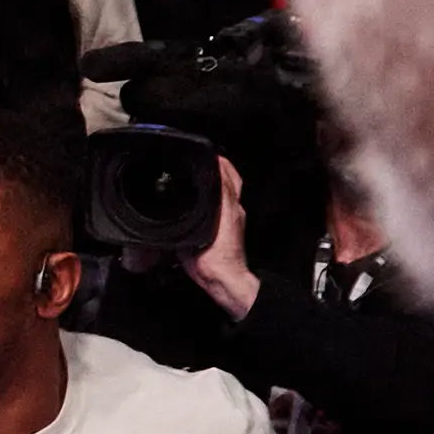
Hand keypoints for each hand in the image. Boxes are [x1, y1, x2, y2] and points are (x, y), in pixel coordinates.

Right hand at [179, 154, 261, 318]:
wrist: (221, 280)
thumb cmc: (213, 259)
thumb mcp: (207, 225)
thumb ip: (210, 201)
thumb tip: (212, 178)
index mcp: (230, 206)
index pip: (228, 175)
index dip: (218, 162)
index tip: (206, 153)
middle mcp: (234, 210)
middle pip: (230, 181)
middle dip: (218, 168)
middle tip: (204, 159)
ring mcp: (231, 221)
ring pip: (226, 193)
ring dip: (215, 181)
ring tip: (200, 175)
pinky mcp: (225, 232)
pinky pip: (220, 207)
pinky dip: (212, 198)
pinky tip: (199, 200)